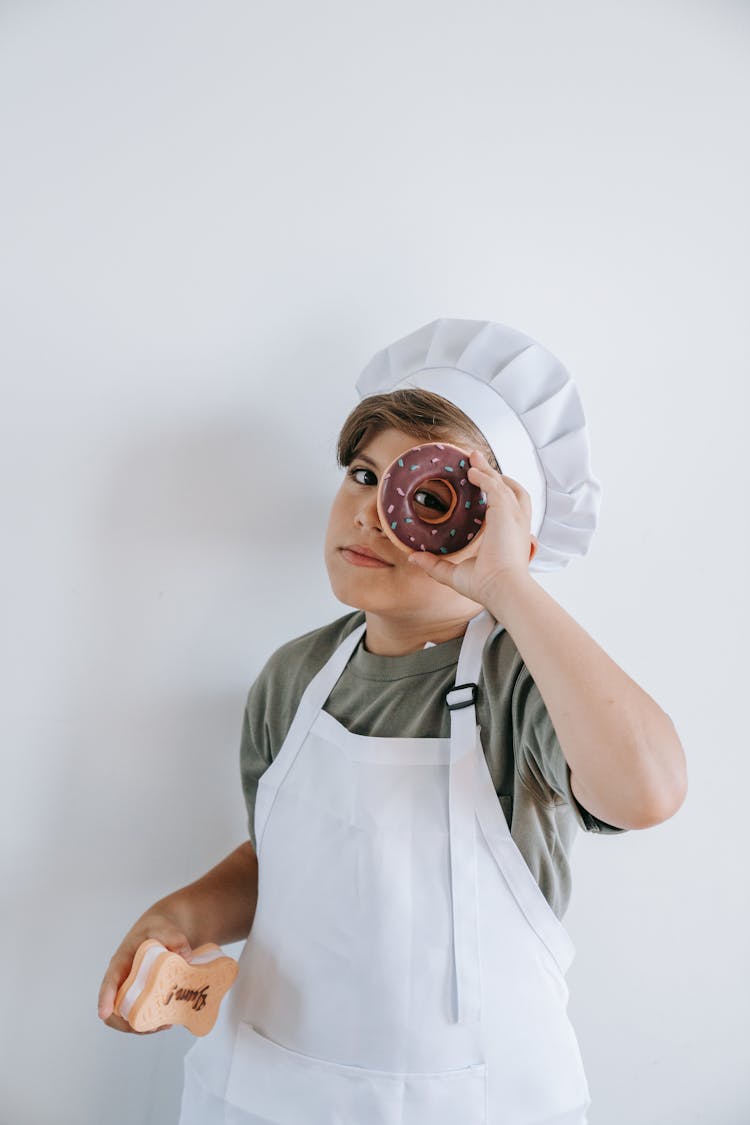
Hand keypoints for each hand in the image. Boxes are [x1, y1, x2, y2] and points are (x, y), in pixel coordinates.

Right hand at [98, 910, 192, 1033]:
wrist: (163, 931)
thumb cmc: (157, 928)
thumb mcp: (164, 927)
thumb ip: (173, 937)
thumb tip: (185, 955)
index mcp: (121, 963)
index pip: (109, 983)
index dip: (105, 999)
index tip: (104, 1013)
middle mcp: (122, 981)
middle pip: (115, 1009)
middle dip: (128, 1022)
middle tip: (151, 1025)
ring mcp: (132, 991)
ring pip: (128, 1017)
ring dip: (142, 1026)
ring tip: (164, 1025)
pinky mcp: (143, 996)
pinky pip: (142, 1014)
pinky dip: (151, 1022)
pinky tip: (168, 1020)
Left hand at [406, 449, 536, 613]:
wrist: (502, 589)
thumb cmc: (485, 586)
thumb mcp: (455, 573)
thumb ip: (435, 564)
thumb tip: (412, 557)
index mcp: (510, 535)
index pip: (506, 507)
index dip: (496, 493)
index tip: (480, 482)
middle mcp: (516, 523)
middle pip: (509, 489)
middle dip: (493, 473)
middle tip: (476, 460)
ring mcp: (514, 516)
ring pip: (502, 484)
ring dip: (488, 469)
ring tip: (472, 457)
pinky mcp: (506, 512)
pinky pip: (494, 487)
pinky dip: (484, 476)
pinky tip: (471, 471)